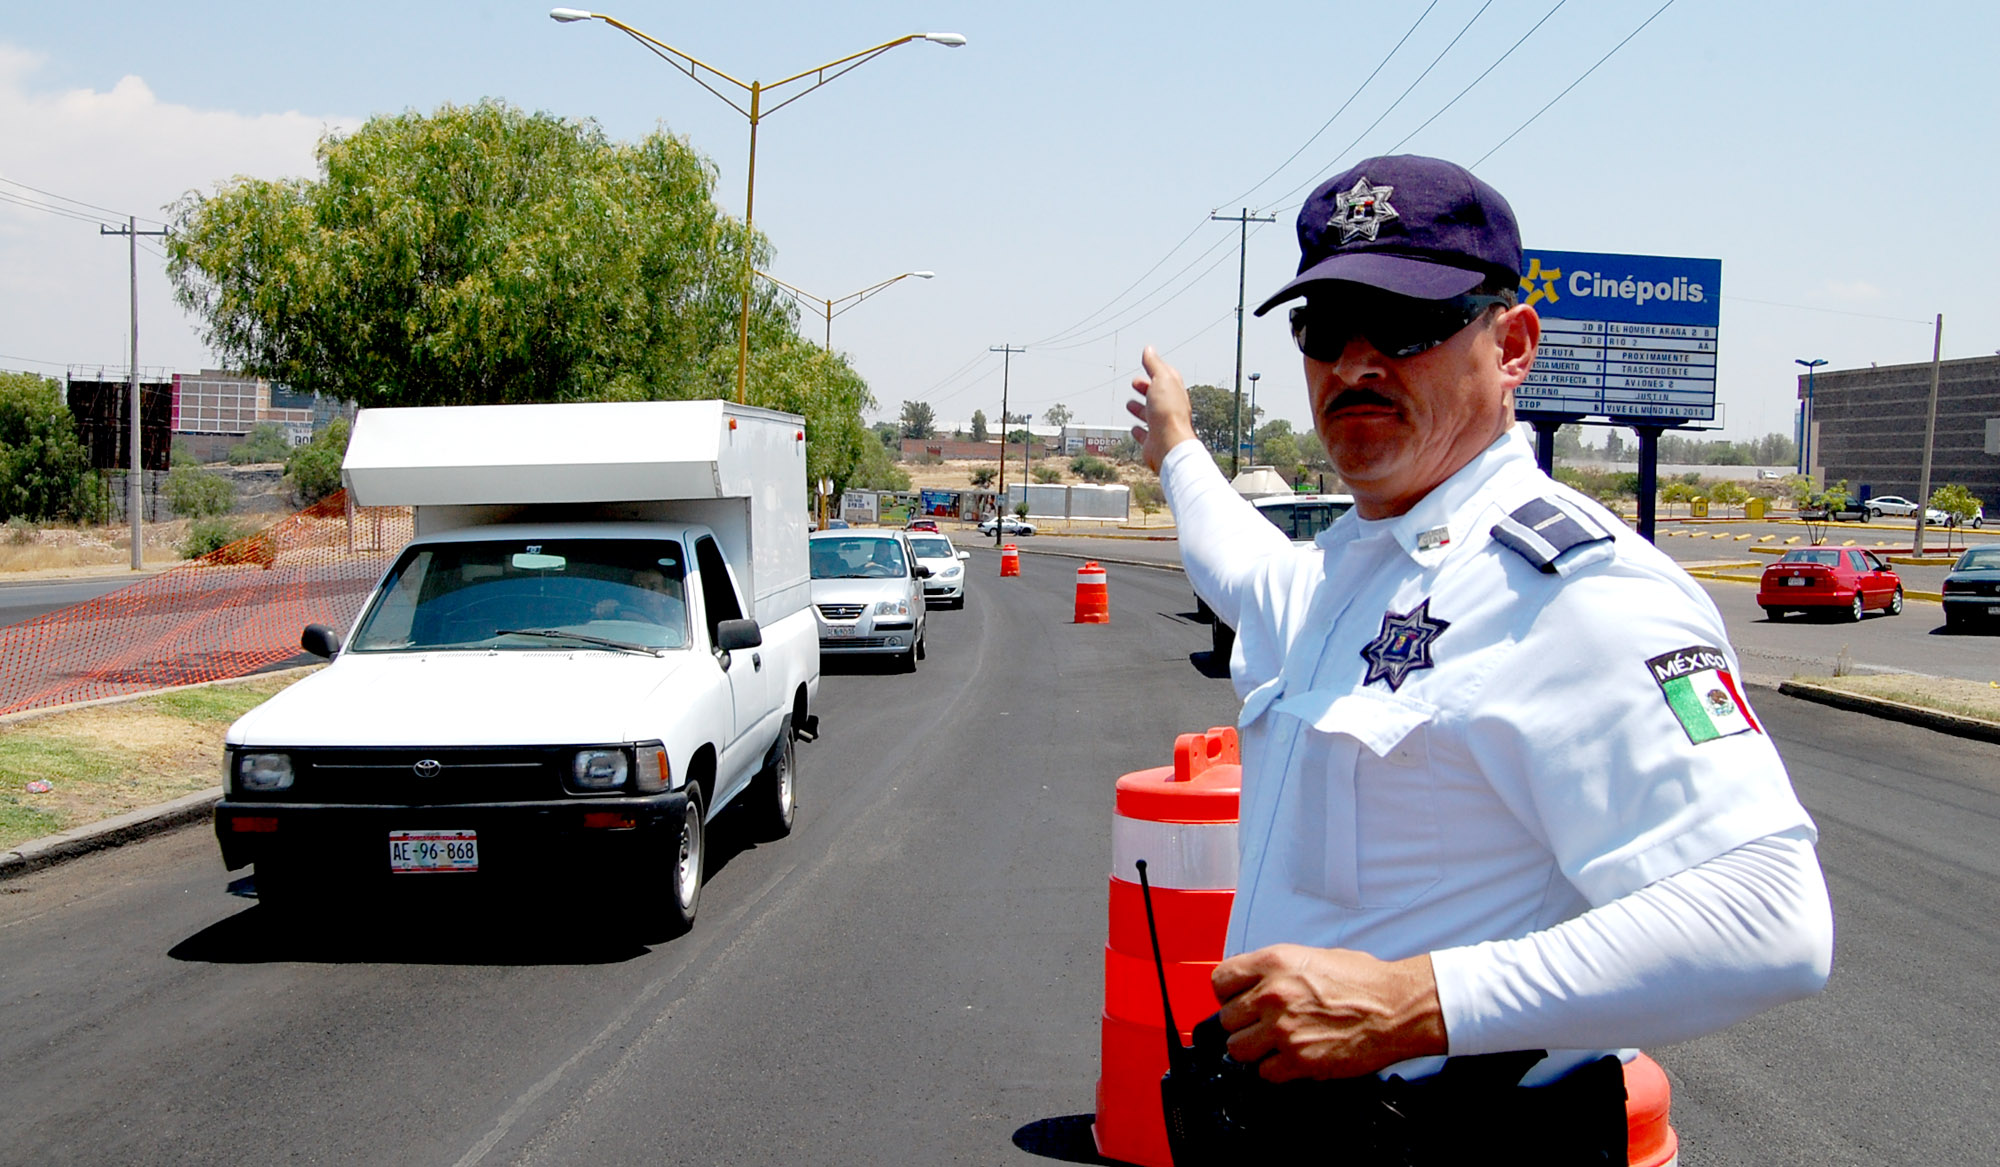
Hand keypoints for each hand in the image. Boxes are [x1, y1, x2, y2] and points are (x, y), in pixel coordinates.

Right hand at [1125, 345, 1195, 471]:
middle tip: (1135, 383)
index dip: (1156, 369)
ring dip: (1140, 408)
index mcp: (1175, 392)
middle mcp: (1170, 409)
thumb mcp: (1161, 380)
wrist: (1169, 445)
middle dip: (1146, 388)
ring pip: (1150, 415)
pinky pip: (1145, 435)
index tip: (1146, 363)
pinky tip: (1134, 428)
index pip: (1167, 377)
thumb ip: (1154, 365)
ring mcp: (1162, 426)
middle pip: (1157, 396)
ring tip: (1129, 403)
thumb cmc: (1168, 414)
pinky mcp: (1153, 442)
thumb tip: (1149, 349)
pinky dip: (1139, 430)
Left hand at [1212, 944, 1445, 1080]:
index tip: (1237, 1000)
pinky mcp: (1298, 1060)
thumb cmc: (1364, 982)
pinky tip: (1293, 1058)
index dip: (1228, 993)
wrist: (1396, 1008)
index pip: (1220, 980)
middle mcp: (1273, 995)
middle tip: (1263, 1024)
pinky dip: (1276, 1070)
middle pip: (1227, 1018)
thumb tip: (1256, 986)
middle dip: (1244, 1023)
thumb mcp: (1313, 957)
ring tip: (1275, 1044)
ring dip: (1254, 1049)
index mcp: (1275, 963)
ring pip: (1238, 1049)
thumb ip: (1277, 971)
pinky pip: (1265, 1072)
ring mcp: (1283, 1029)